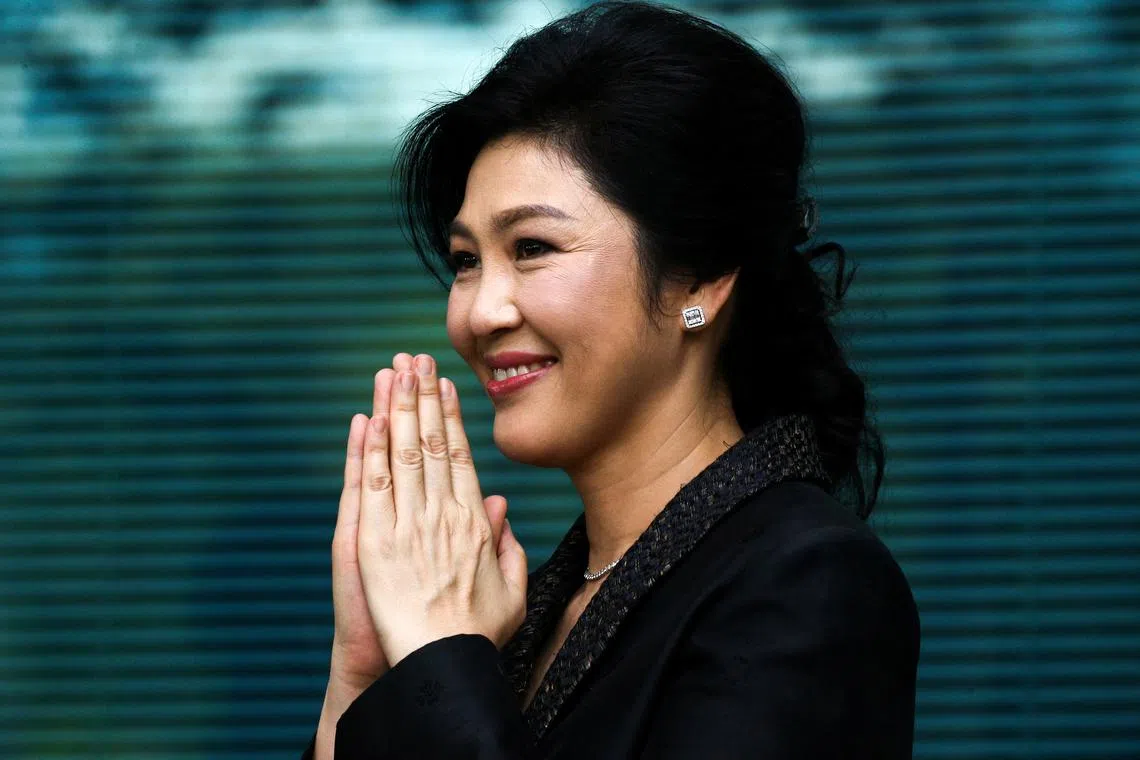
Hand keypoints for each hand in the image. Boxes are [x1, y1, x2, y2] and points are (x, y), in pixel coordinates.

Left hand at [357, 352, 527, 666]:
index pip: (459, 456)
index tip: (443, 385)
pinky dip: (368, 450)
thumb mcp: (511, 591)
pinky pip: (371, 485)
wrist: (440, 665)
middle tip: (415, 358)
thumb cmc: (476, 635)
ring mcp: (407, 524)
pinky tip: (367, 418)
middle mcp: (441, 514)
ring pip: (401, 453)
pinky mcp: (374, 541)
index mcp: (473, 522)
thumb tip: (501, 505)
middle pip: (429, 443)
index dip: (449, 417)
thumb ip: (509, 546)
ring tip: (393, 371)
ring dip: (395, 408)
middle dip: (421, 396)